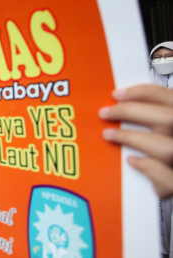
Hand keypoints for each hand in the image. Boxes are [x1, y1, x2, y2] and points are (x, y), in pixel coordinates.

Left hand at [99, 84, 172, 198]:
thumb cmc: (166, 157)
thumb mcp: (166, 130)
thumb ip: (158, 118)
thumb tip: (125, 103)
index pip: (170, 97)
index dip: (143, 92)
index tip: (117, 94)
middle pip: (169, 118)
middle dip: (131, 111)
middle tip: (105, 113)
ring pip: (166, 149)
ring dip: (132, 138)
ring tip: (109, 135)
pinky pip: (167, 178)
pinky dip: (148, 168)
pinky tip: (132, 162)